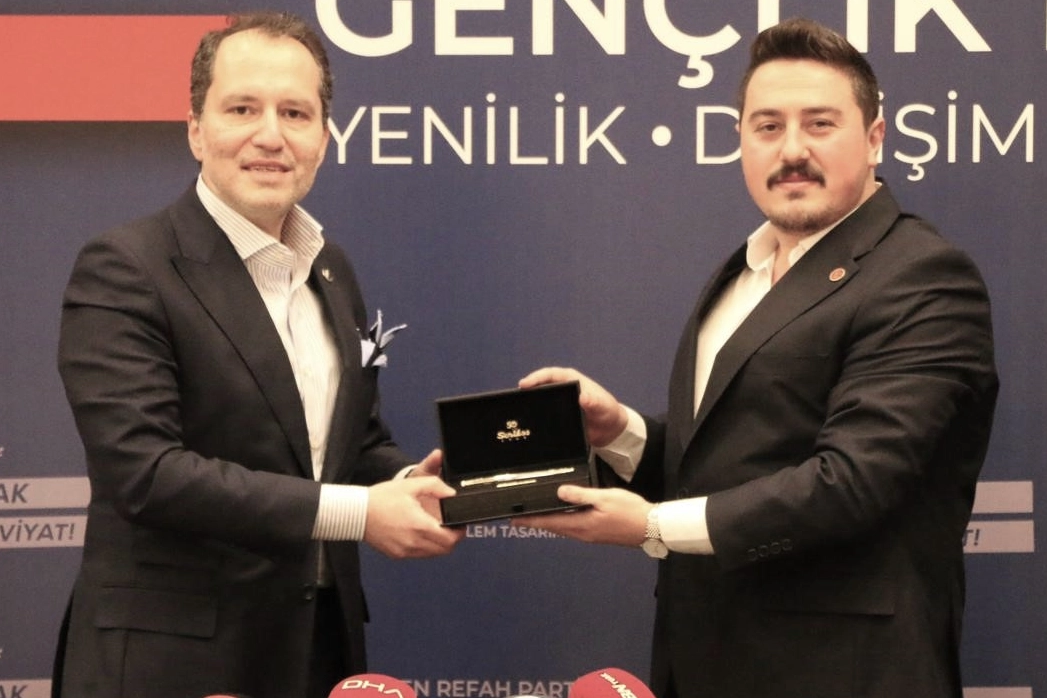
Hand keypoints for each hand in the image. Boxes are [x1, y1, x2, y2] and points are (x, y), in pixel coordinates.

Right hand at [365, 452, 463, 558]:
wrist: (357, 512)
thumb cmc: (382, 497)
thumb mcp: (411, 485)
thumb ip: (435, 486)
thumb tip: (451, 493)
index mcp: (419, 525)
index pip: (450, 540)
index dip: (459, 533)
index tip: (460, 524)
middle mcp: (413, 543)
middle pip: (445, 550)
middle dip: (452, 539)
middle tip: (451, 527)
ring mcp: (404, 551)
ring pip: (432, 554)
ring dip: (439, 544)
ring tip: (436, 529)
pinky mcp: (397, 555)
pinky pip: (418, 554)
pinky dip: (425, 547)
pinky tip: (420, 533)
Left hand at [512, 485, 652, 546]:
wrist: (652, 527)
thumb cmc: (630, 511)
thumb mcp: (605, 498)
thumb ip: (581, 495)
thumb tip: (559, 492)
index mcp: (581, 525)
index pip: (549, 522)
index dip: (531, 520)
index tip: (513, 519)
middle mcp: (582, 534)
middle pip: (554, 527)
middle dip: (536, 521)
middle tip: (519, 517)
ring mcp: (590, 535)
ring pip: (563, 528)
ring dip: (549, 522)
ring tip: (536, 515)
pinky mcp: (597, 534)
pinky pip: (574, 528)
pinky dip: (563, 522)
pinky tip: (563, 516)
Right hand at [518, 367, 628, 446]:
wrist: (611, 430)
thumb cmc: (608, 412)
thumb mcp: (602, 406)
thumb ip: (594, 402)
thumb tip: (583, 398)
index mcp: (572, 380)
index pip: (550, 375)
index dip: (536, 378)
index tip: (524, 384)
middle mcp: (564, 389)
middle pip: (542, 386)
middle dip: (528, 390)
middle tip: (515, 399)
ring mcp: (560, 402)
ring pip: (541, 399)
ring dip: (530, 403)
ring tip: (518, 411)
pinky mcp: (559, 415)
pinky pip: (545, 413)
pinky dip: (536, 415)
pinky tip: (529, 423)